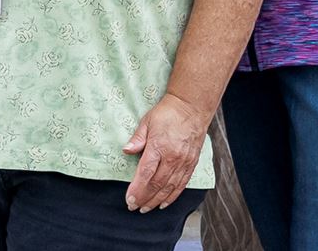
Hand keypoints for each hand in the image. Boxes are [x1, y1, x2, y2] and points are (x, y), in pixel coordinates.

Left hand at [123, 92, 209, 211]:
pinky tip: (164, 202)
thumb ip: (137, 139)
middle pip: (157, 184)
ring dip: (157, 200)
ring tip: (146, 209)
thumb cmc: (167, 113)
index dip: (137, 189)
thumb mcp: (147, 121)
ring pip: (169, 187)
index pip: (145, 173)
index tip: (129, 199)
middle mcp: (172, 158)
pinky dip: (172, 196)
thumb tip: (126, 150)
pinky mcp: (191, 164)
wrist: (191, 108)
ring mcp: (183, 162)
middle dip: (144, 198)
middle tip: (134, 207)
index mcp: (159, 147)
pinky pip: (181, 184)